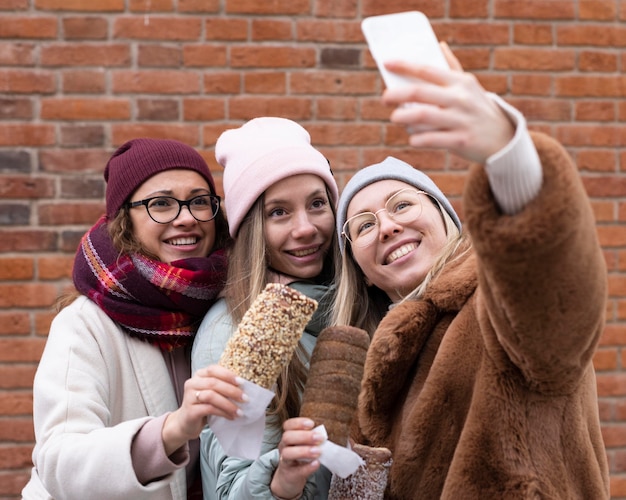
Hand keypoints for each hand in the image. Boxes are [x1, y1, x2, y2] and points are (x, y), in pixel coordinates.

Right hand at [162, 365, 245, 455]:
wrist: (186, 423)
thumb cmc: (203, 405)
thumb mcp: (212, 392)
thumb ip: (223, 386)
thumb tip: (244, 386)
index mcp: (199, 375)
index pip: (213, 369)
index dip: (228, 374)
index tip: (242, 382)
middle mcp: (192, 383)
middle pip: (213, 383)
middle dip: (232, 390)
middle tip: (245, 398)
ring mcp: (189, 396)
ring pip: (211, 396)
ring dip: (228, 404)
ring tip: (240, 411)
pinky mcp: (190, 410)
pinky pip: (209, 409)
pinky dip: (223, 412)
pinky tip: (231, 417)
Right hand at [270, 418, 323, 499]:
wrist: (289, 477)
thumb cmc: (299, 457)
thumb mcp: (303, 445)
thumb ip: (311, 440)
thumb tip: (323, 435)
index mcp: (288, 437)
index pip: (288, 425)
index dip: (298, 423)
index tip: (311, 424)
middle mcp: (284, 447)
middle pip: (287, 437)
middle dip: (304, 436)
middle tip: (319, 438)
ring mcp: (285, 461)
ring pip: (288, 453)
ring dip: (304, 451)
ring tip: (318, 452)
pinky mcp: (290, 474)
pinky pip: (297, 470)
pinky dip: (308, 467)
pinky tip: (316, 463)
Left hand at [381, 42, 514, 163]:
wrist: (502, 137)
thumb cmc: (477, 108)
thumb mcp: (469, 85)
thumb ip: (452, 66)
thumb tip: (438, 44)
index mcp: (460, 82)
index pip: (427, 70)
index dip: (404, 66)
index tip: (387, 63)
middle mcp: (460, 98)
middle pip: (419, 92)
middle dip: (396, 94)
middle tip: (385, 97)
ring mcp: (460, 120)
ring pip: (422, 116)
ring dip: (403, 117)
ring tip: (395, 117)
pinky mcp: (461, 140)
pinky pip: (431, 139)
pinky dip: (417, 139)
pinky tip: (412, 138)